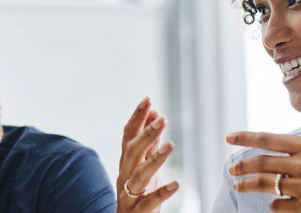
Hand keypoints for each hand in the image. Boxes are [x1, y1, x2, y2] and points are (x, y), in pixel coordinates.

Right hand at [116, 97, 177, 212]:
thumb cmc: (138, 192)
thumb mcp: (143, 165)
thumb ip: (149, 143)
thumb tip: (155, 115)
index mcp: (126, 162)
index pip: (128, 135)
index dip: (137, 117)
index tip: (148, 100)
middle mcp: (124, 174)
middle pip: (132, 151)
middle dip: (146, 134)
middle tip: (162, 118)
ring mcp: (129, 193)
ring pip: (139, 175)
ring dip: (154, 159)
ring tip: (170, 145)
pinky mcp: (138, 211)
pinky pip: (149, 201)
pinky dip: (162, 192)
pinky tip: (176, 184)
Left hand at [225, 94, 300, 212]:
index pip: (270, 139)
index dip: (246, 138)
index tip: (229, 137)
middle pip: (263, 163)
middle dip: (243, 166)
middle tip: (232, 169)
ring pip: (266, 185)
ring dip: (249, 185)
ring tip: (239, 186)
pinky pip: (279, 205)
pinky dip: (275, 204)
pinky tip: (275, 203)